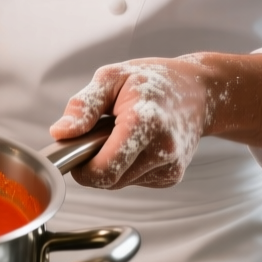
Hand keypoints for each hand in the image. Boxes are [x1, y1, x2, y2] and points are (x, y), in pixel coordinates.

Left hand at [49, 53, 261, 188]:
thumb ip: (83, 107)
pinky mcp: (172, 177)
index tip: (76, 148)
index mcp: (144, 123)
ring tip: (123, 134)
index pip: (103, 171)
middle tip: (100, 134)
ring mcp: (170, 167)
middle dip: (94, 163)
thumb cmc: (153, 81)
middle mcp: (162, 150)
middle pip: (108, 180)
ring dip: (111, 164)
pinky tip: (138, 144)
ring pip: (119, 183)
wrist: (200, 91)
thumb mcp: (111, 78)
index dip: (81, 167)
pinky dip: (127, 166)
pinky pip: (133, 181)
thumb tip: (61, 133)